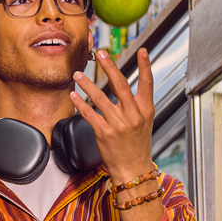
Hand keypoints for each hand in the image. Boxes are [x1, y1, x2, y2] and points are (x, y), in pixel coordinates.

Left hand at [71, 47, 154, 184]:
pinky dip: (80, 103)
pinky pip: (90, 114)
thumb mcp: (144, 123)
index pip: (147, 83)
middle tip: (101, 53)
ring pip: (101, 97)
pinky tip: (74, 95)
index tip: (142, 50)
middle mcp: (133, 115)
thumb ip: (135, 105)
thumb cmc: (137, 145)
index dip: (146, 66)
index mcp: (145, 110)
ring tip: (78, 75)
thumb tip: (121, 86)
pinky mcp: (104, 133)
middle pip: (121, 85)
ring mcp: (119, 124)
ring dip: (87, 84)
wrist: (133, 170)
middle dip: (110, 66)